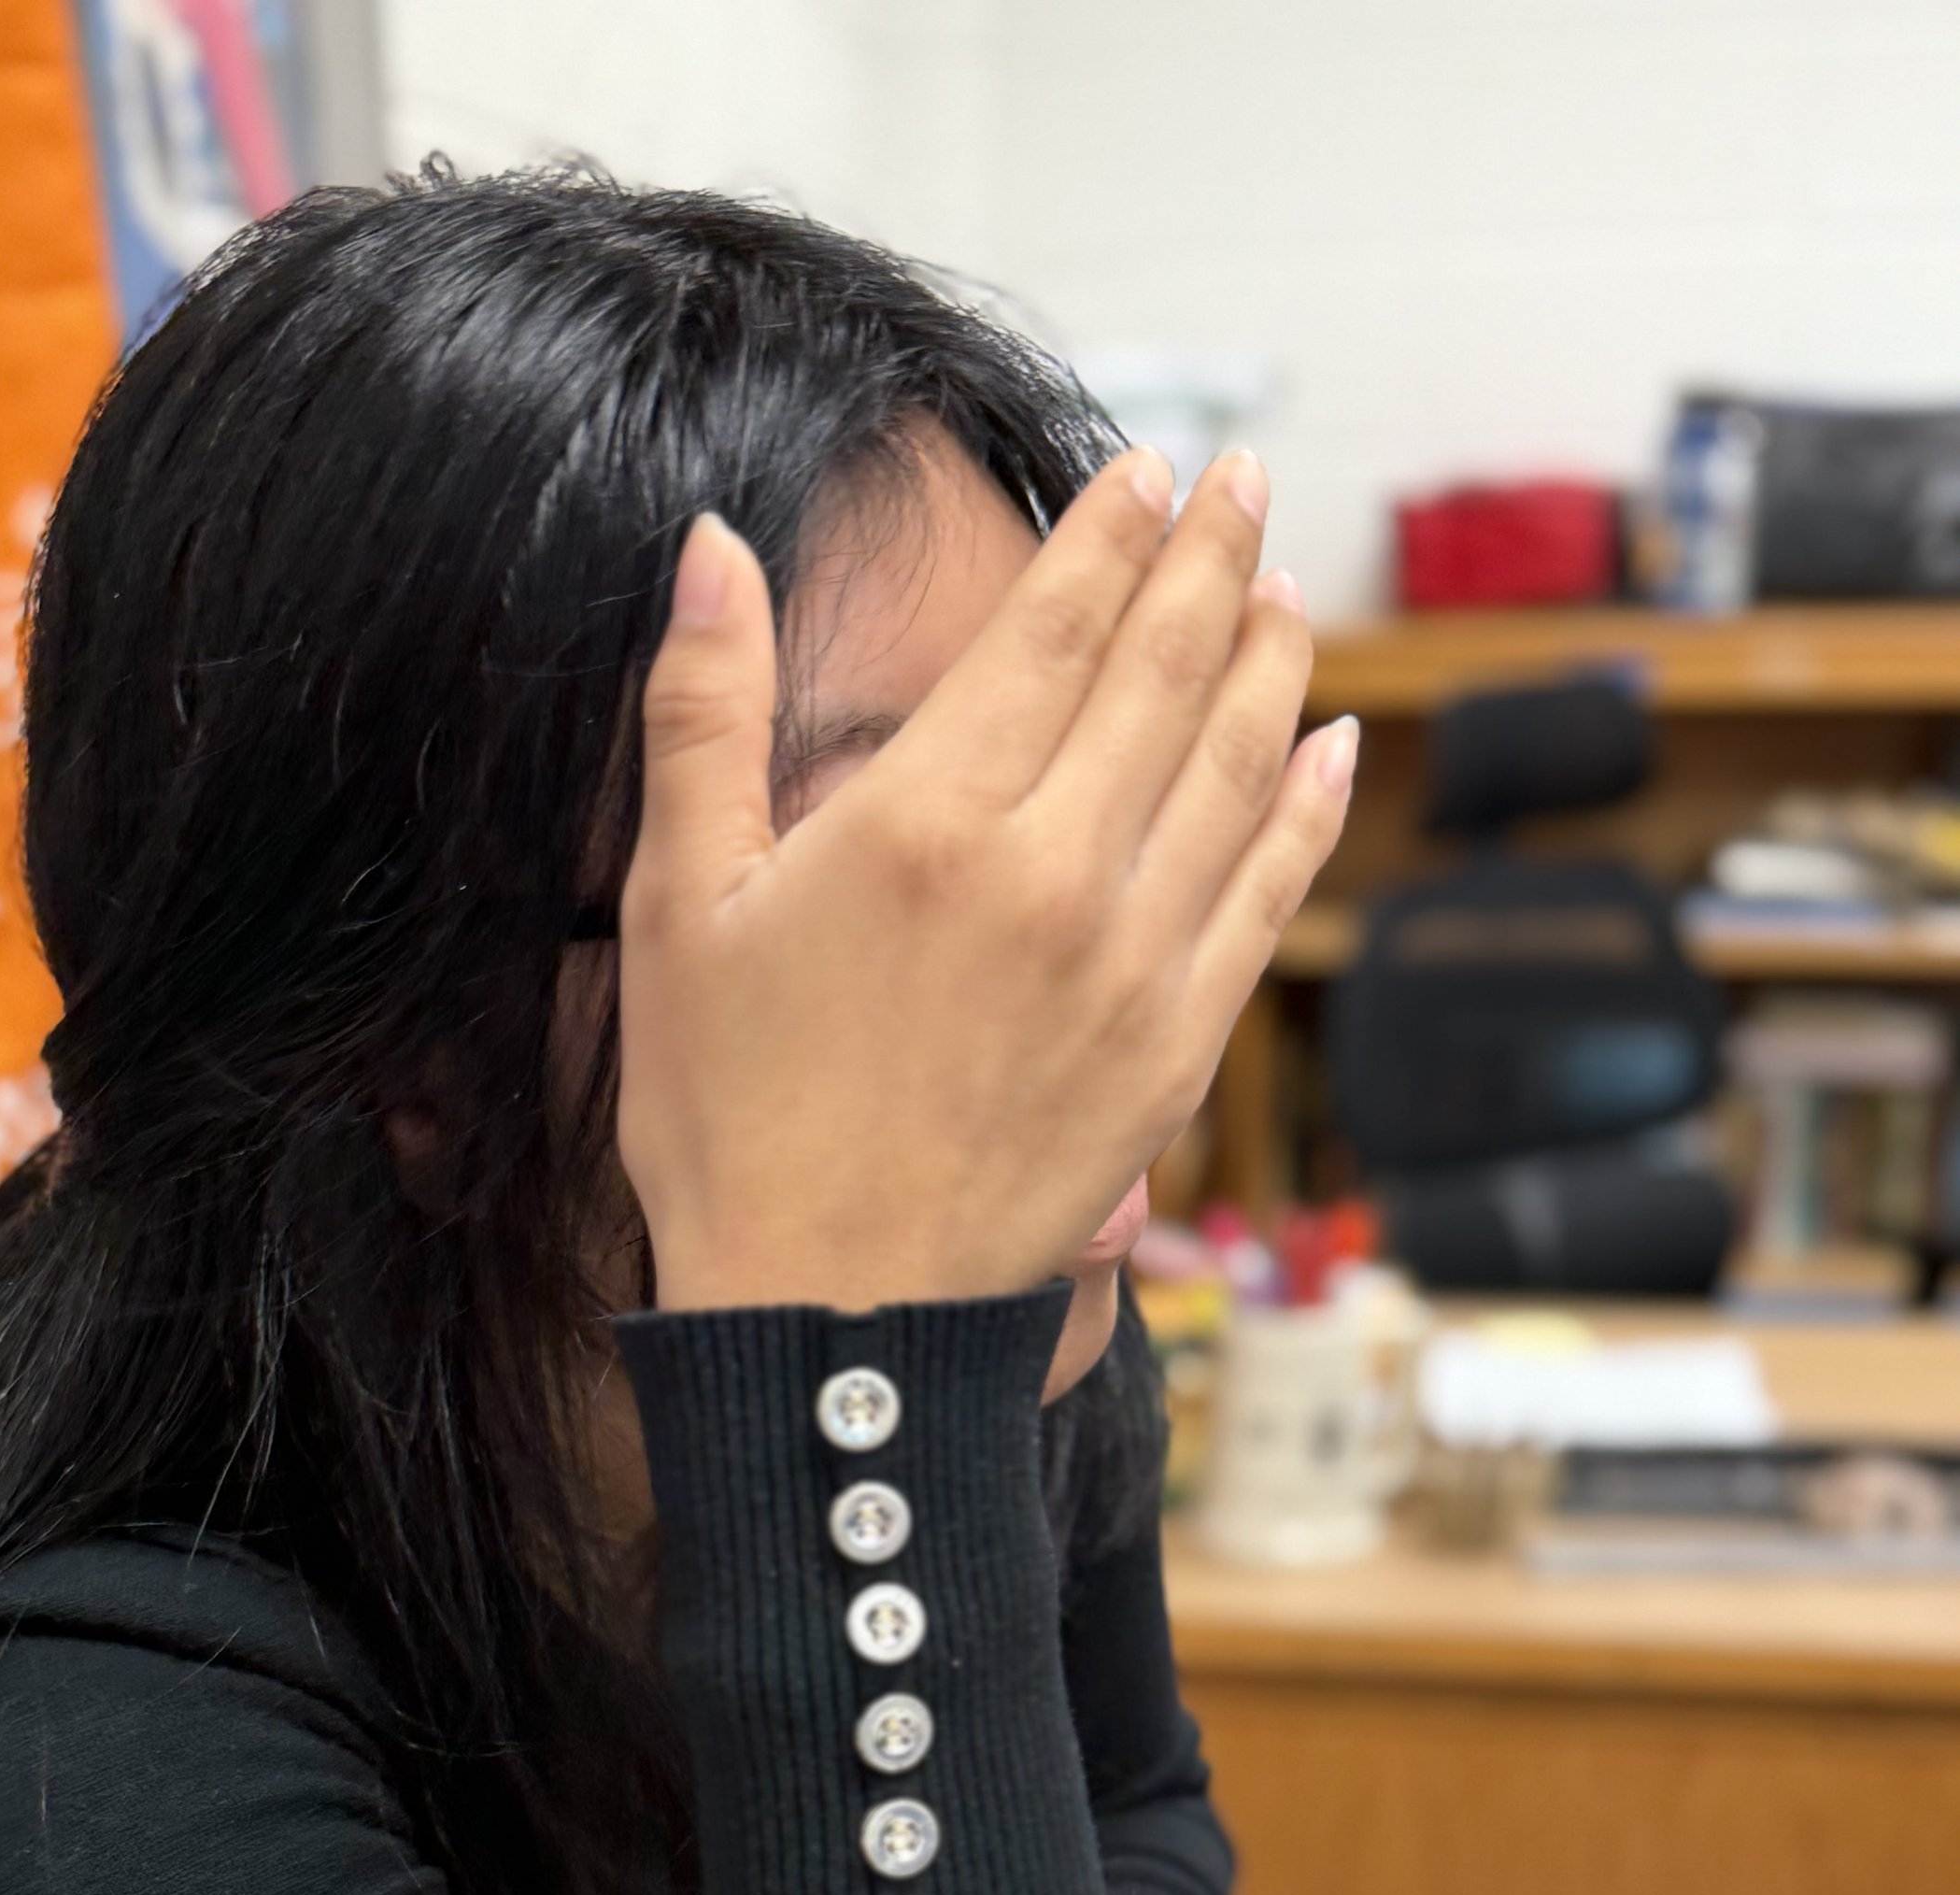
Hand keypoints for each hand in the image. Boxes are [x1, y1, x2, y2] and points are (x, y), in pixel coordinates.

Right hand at [616, 447, 1355, 1318]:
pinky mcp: (1173, 1050)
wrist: (830, 1320)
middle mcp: (1052, 872)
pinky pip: (1265, 896)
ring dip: (1272, 661)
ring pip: (1236, 769)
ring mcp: (1131, 963)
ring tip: (1286, 586)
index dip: (1111, 533)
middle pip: (1166, 672)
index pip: (1055, 628)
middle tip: (1244, 479)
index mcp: (926, 820)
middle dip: (1213, 556)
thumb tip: (717, 549)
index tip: (1150, 464)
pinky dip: (1307, 810)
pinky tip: (1329, 751)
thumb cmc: (729, 1122)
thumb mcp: (675, 911)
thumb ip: (702, 717)